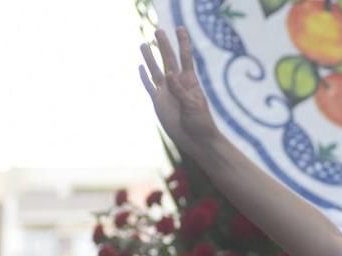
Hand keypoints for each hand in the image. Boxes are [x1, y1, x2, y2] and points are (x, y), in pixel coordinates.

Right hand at [139, 28, 219, 149]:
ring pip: (156, 71)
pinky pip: (149, 87)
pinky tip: (140, 67)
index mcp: (189, 82)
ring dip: (150, 58)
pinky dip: (144, 77)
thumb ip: (180, 90)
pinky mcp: (159, 103)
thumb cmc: (201, 123)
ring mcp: (166, 93)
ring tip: (144, 44)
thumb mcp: (193, 106)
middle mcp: (177, 84)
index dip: (183, 43)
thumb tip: (169, 74)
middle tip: (158, 30)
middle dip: (164, 45)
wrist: (196, 141)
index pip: (185, 58)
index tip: (180, 29)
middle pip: (168, 60)